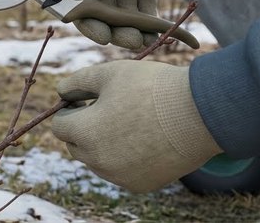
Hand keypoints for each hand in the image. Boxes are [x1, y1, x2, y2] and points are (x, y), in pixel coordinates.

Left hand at [51, 60, 220, 191]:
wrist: (201, 113)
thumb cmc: (151, 87)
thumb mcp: (109, 73)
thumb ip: (76, 82)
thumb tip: (61, 92)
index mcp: (85, 133)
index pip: (59, 126)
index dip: (70, 109)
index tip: (86, 99)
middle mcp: (98, 162)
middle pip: (75, 145)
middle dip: (83, 127)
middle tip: (107, 108)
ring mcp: (120, 177)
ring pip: (97, 160)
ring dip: (102, 143)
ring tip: (128, 120)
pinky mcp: (140, 185)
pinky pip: (120, 172)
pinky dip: (124, 157)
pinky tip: (144, 137)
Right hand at [72, 0, 190, 49]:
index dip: (80, 14)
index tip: (94, 30)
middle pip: (98, 7)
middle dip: (107, 27)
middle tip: (120, 40)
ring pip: (121, 10)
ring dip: (128, 27)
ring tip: (140, 40)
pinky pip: (144, 5)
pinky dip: (149, 20)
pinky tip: (155, 33)